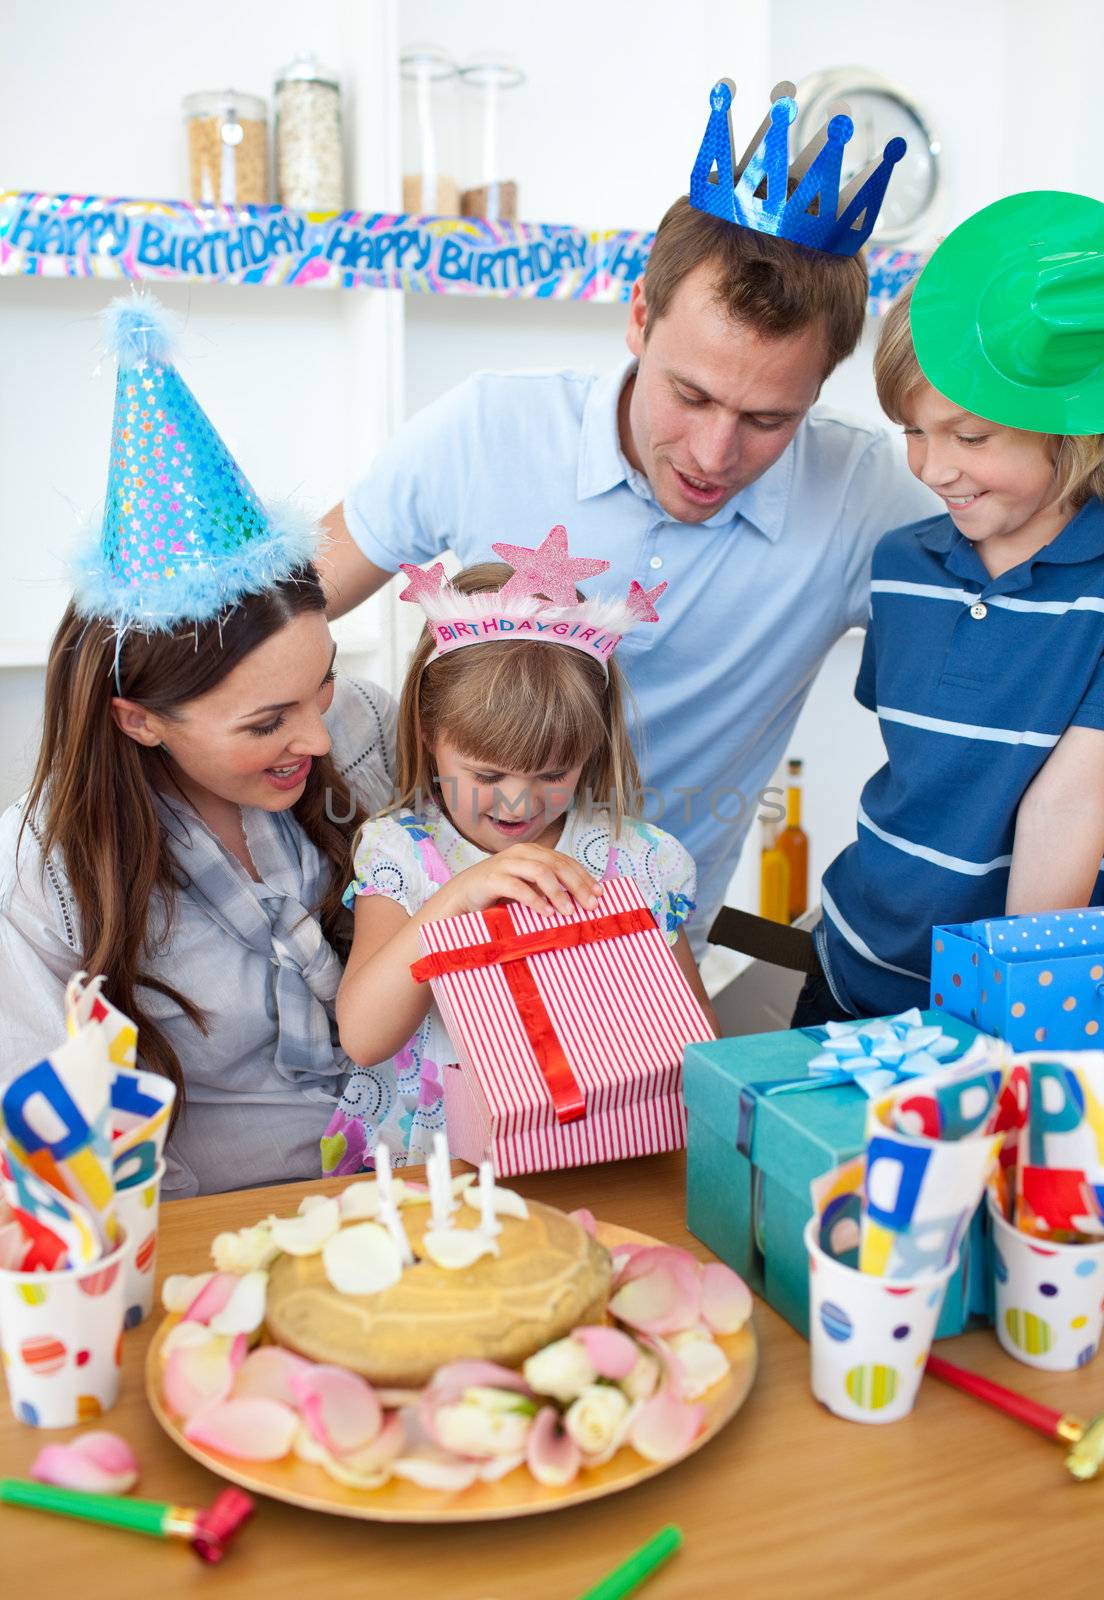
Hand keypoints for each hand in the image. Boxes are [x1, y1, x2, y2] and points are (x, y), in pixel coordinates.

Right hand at [438, 845, 603, 917]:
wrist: (460, 897)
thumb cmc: (497, 894)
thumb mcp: (528, 888)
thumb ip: (548, 889)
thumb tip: (581, 901)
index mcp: (533, 852)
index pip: (565, 861)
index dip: (584, 876)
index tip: (600, 894)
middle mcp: (521, 853)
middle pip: (557, 865)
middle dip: (577, 885)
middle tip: (591, 905)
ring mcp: (505, 864)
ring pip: (540, 872)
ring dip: (558, 892)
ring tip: (569, 911)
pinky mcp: (491, 878)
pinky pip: (517, 886)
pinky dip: (534, 900)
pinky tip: (545, 913)